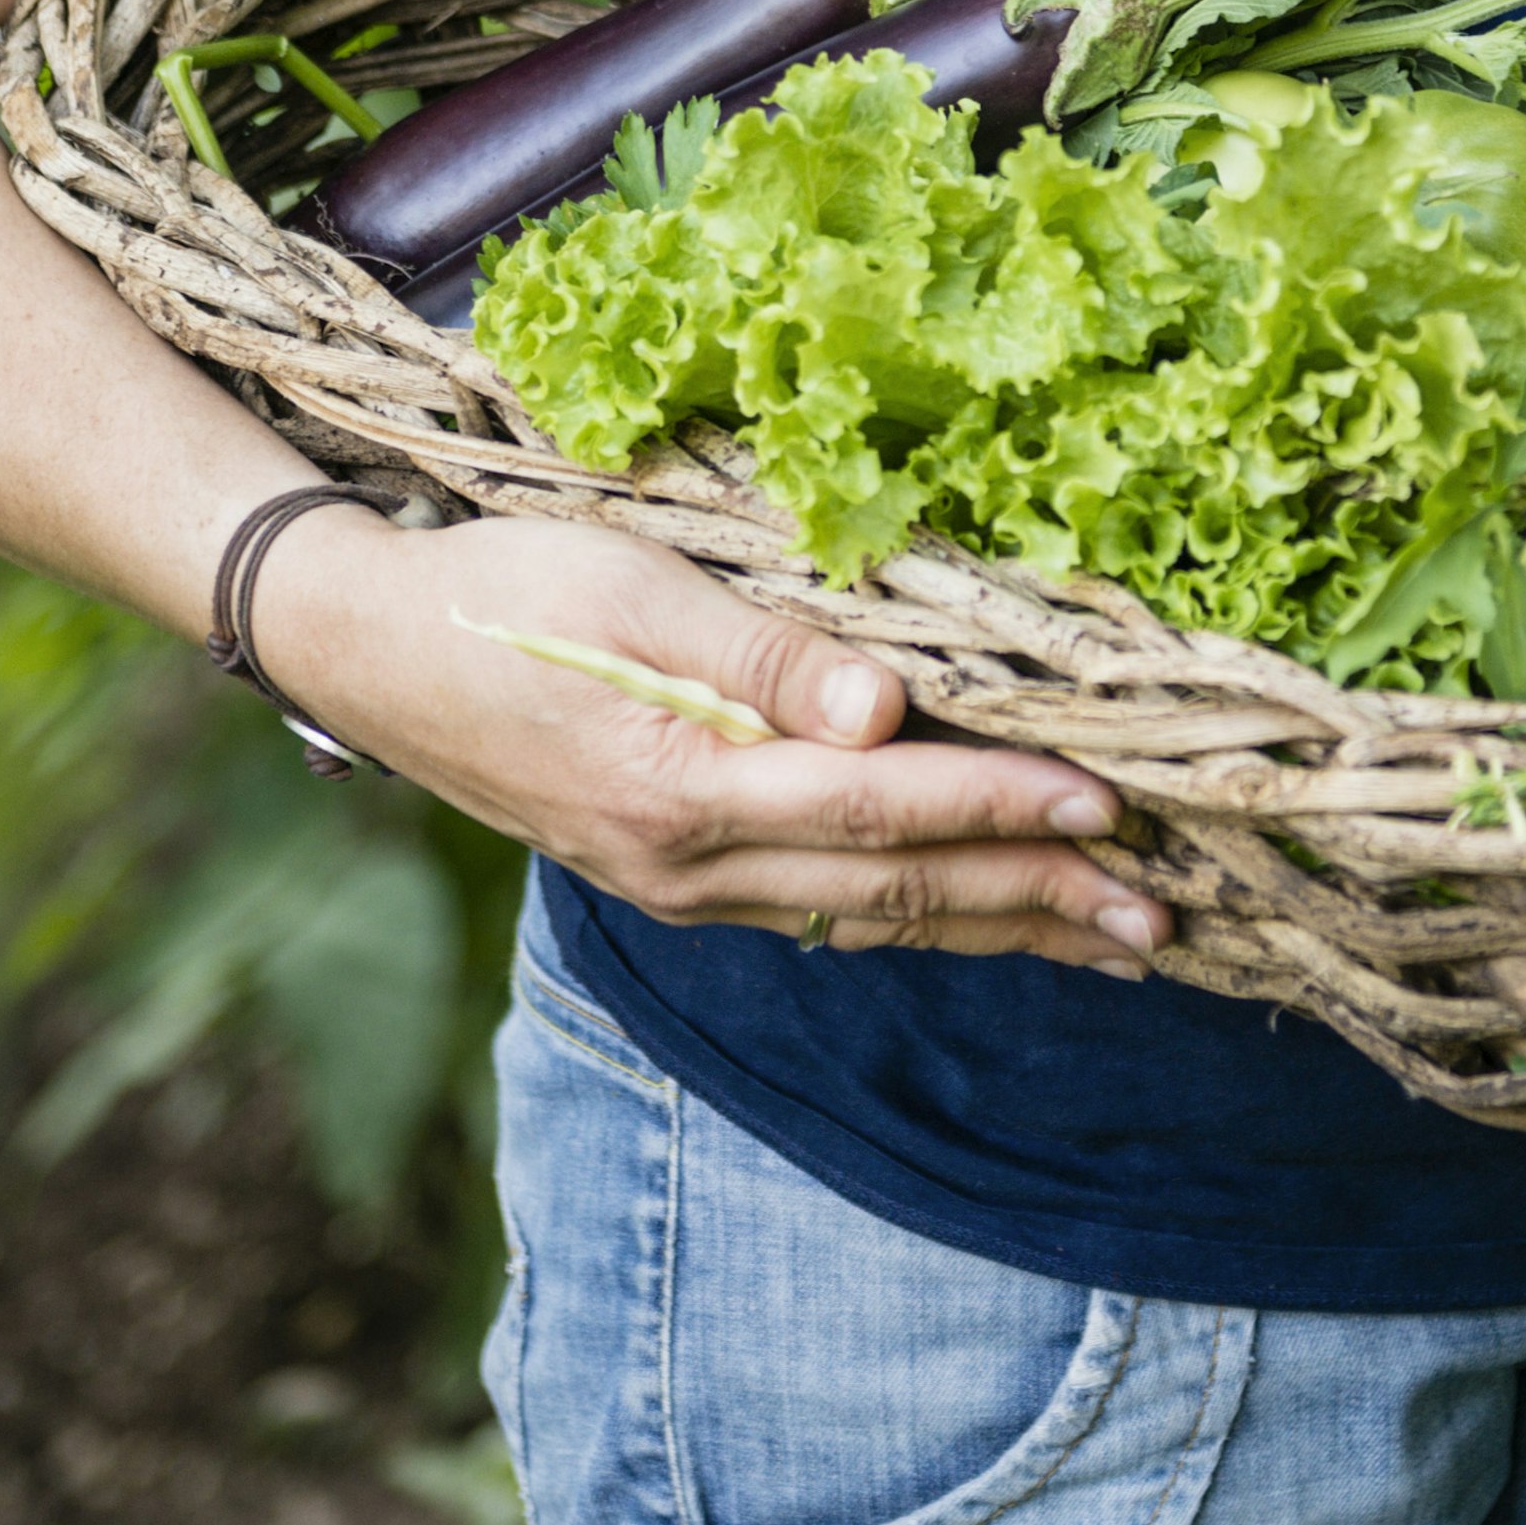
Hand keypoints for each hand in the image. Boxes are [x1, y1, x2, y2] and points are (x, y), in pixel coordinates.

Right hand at [256, 497, 1176, 975]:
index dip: (997, 807)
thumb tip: (890, 710)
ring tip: (1104, 937)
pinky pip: (819, 913)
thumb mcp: (627, 587)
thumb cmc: (496, 589)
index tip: (1105, 807)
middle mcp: (685, 864)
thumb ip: (760, 656)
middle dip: (1033, 900)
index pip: (877, 808)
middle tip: (1157, 914)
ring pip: (866, 918)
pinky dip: (914, 916)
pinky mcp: (670, 876)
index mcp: (679, 788)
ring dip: (992, 924)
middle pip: (892, 891)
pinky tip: (973, 914)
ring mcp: (676, 885)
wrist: (368, 648)